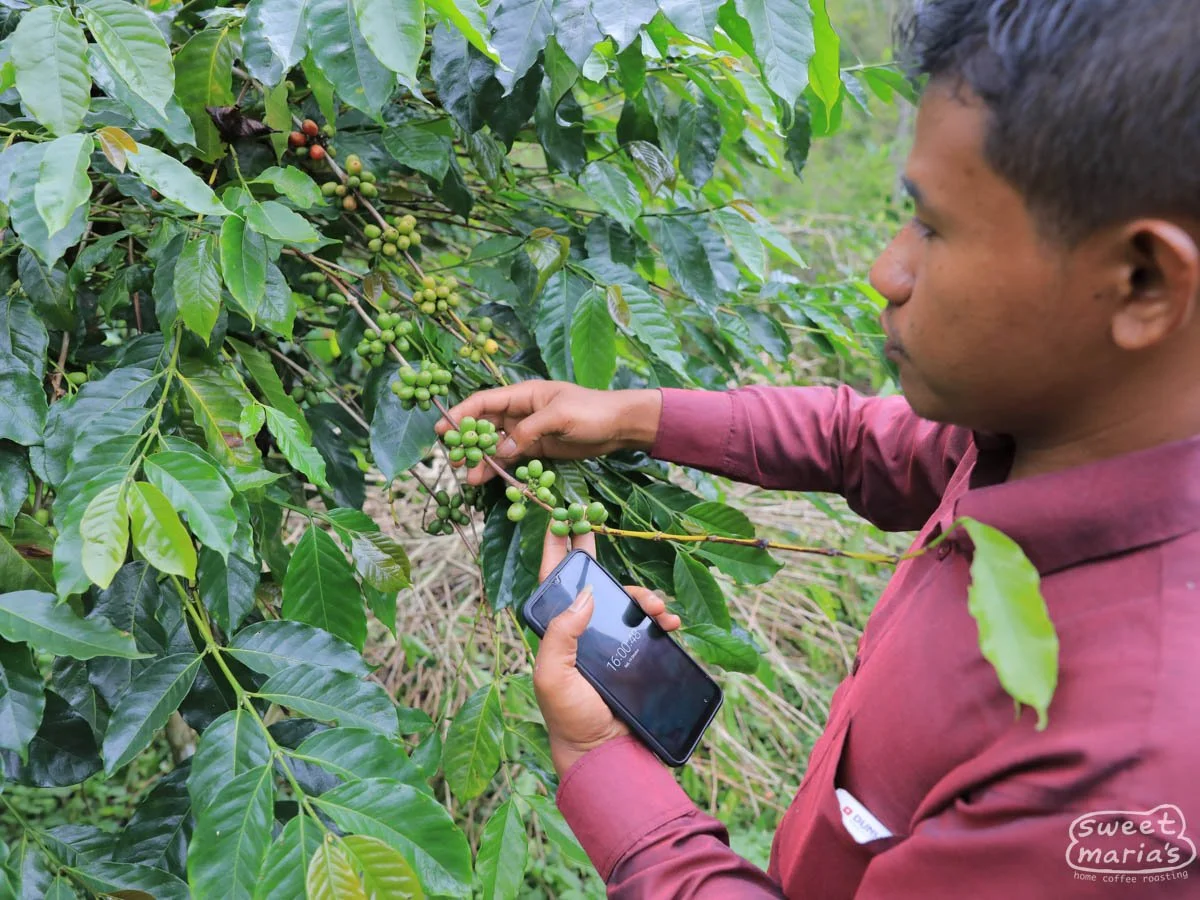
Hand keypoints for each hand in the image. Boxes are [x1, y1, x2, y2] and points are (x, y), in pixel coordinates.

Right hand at [436, 381, 662, 484]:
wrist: (619, 426)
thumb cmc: (592, 411)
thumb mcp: (559, 416)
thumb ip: (529, 431)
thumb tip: (501, 449)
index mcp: (523, 395)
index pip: (484, 402)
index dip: (461, 414)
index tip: (443, 429)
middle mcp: (520, 412)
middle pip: (485, 425)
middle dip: (468, 442)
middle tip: (454, 460)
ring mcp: (528, 432)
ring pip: (496, 445)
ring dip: (481, 459)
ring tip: (467, 477)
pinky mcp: (537, 449)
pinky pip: (512, 458)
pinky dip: (499, 468)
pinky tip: (487, 479)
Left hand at [532, 525, 681, 776]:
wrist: (605, 751)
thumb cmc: (569, 716)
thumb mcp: (553, 675)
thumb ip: (562, 634)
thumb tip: (585, 595)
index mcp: (555, 632)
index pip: (553, 582)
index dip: (557, 548)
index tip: (563, 515)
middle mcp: (581, 630)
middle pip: (593, 582)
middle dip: (600, 557)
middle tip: (602, 528)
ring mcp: (609, 640)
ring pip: (625, 601)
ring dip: (641, 595)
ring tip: (657, 606)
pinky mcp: (634, 652)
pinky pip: (649, 625)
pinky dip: (661, 617)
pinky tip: (669, 622)